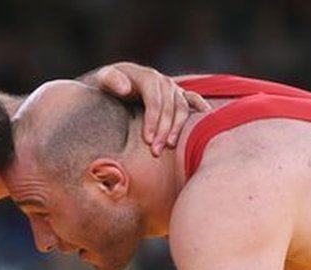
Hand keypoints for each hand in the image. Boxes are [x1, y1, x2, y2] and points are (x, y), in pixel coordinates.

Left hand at [93, 62, 209, 155]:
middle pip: (170, 107)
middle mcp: (162, 81)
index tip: (148, 140)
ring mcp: (172, 88)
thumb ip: (111, 80)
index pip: (154, 100)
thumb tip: (126, 88)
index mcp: (147, 76)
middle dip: (164, 130)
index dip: (153, 120)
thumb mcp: (104, 79)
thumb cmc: (106, 86)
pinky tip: (206, 121)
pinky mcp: (178, 95)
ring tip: (170, 147)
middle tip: (156, 152)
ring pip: (182, 108)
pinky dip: (200, 109)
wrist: (114, 84)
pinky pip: (192, 100)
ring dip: (178, 129)